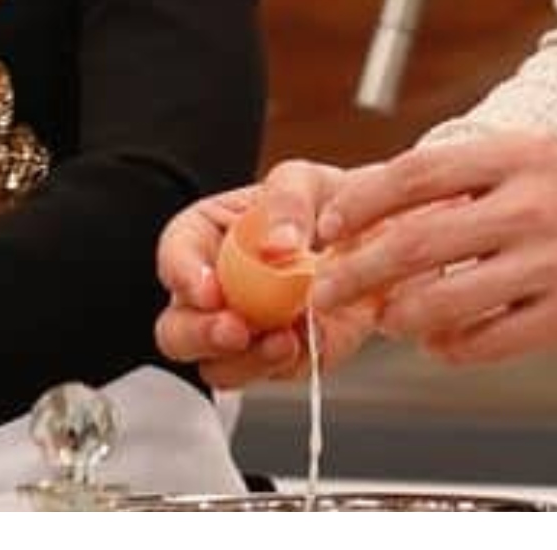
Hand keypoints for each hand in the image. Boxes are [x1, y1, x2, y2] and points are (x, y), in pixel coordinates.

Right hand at [153, 161, 377, 388]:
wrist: (381, 240)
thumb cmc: (331, 203)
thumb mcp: (307, 182)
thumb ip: (286, 202)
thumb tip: (277, 244)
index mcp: (207, 236)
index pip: (175, 255)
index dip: (184, 276)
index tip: (210, 291)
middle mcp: (218, 289)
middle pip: (177, 328)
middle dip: (201, 335)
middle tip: (235, 330)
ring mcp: (247, 329)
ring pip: (218, 367)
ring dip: (246, 361)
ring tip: (285, 340)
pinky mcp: (283, 357)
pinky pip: (275, 374)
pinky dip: (292, 363)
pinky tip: (310, 340)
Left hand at [309, 134, 556, 365]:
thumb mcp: (548, 157)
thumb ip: (479, 177)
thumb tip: (401, 204)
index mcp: (519, 155)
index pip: (413, 174)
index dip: (359, 203)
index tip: (329, 225)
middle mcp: (529, 206)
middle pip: (412, 244)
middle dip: (355, 273)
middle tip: (327, 290)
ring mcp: (549, 265)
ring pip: (441, 303)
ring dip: (401, 319)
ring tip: (392, 320)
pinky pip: (486, 343)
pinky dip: (451, 348)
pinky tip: (445, 342)